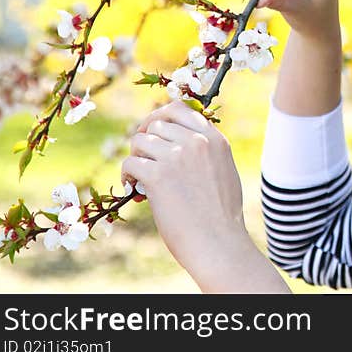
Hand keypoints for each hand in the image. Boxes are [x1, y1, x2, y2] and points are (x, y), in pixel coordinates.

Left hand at [121, 100, 250, 284]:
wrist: (218, 241)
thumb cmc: (221, 214)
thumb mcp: (224, 170)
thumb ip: (206, 151)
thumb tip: (179, 140)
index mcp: (214, 139)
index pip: (180, 109)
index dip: (159, 117)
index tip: (151, 129)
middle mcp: (196, 141)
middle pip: (156, 124)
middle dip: (145, 139)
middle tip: (143, 157)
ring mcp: (177, 156)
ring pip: (140, 141)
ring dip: (136, 157)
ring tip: (139, 176)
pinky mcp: (158, 176)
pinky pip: (131, 163)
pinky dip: (128, 174)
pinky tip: (134, 188)